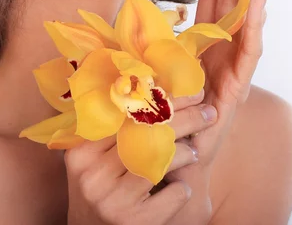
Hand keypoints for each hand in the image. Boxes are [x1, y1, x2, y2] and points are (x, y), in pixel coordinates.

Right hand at [64, 88, 218, 224]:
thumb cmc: (100, 182)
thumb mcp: (95, 154)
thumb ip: (115, 125)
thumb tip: (156, 81)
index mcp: (82, 147)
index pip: (127, 113)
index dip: (163, 98)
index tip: (191, 91)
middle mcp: (92, 172)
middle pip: (146, 133)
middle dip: (186, 119)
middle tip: (208, 112)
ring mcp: (109, 199)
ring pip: (159, 162)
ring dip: (185, 153)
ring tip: (194, 151)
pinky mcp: (130, 222)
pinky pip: (169, 197)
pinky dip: (181, 189)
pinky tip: (182, 186)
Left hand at [161, 0, 267, 222]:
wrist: (175, 162)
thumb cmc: (161, 116)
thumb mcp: (145, 69)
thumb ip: (143, 42)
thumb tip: (124, 11)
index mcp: (201, 41)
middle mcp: (219, 48)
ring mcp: (231, 65)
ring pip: (241, 16)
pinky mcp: (237, 87)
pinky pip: (249, 50)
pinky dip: (255, 23)